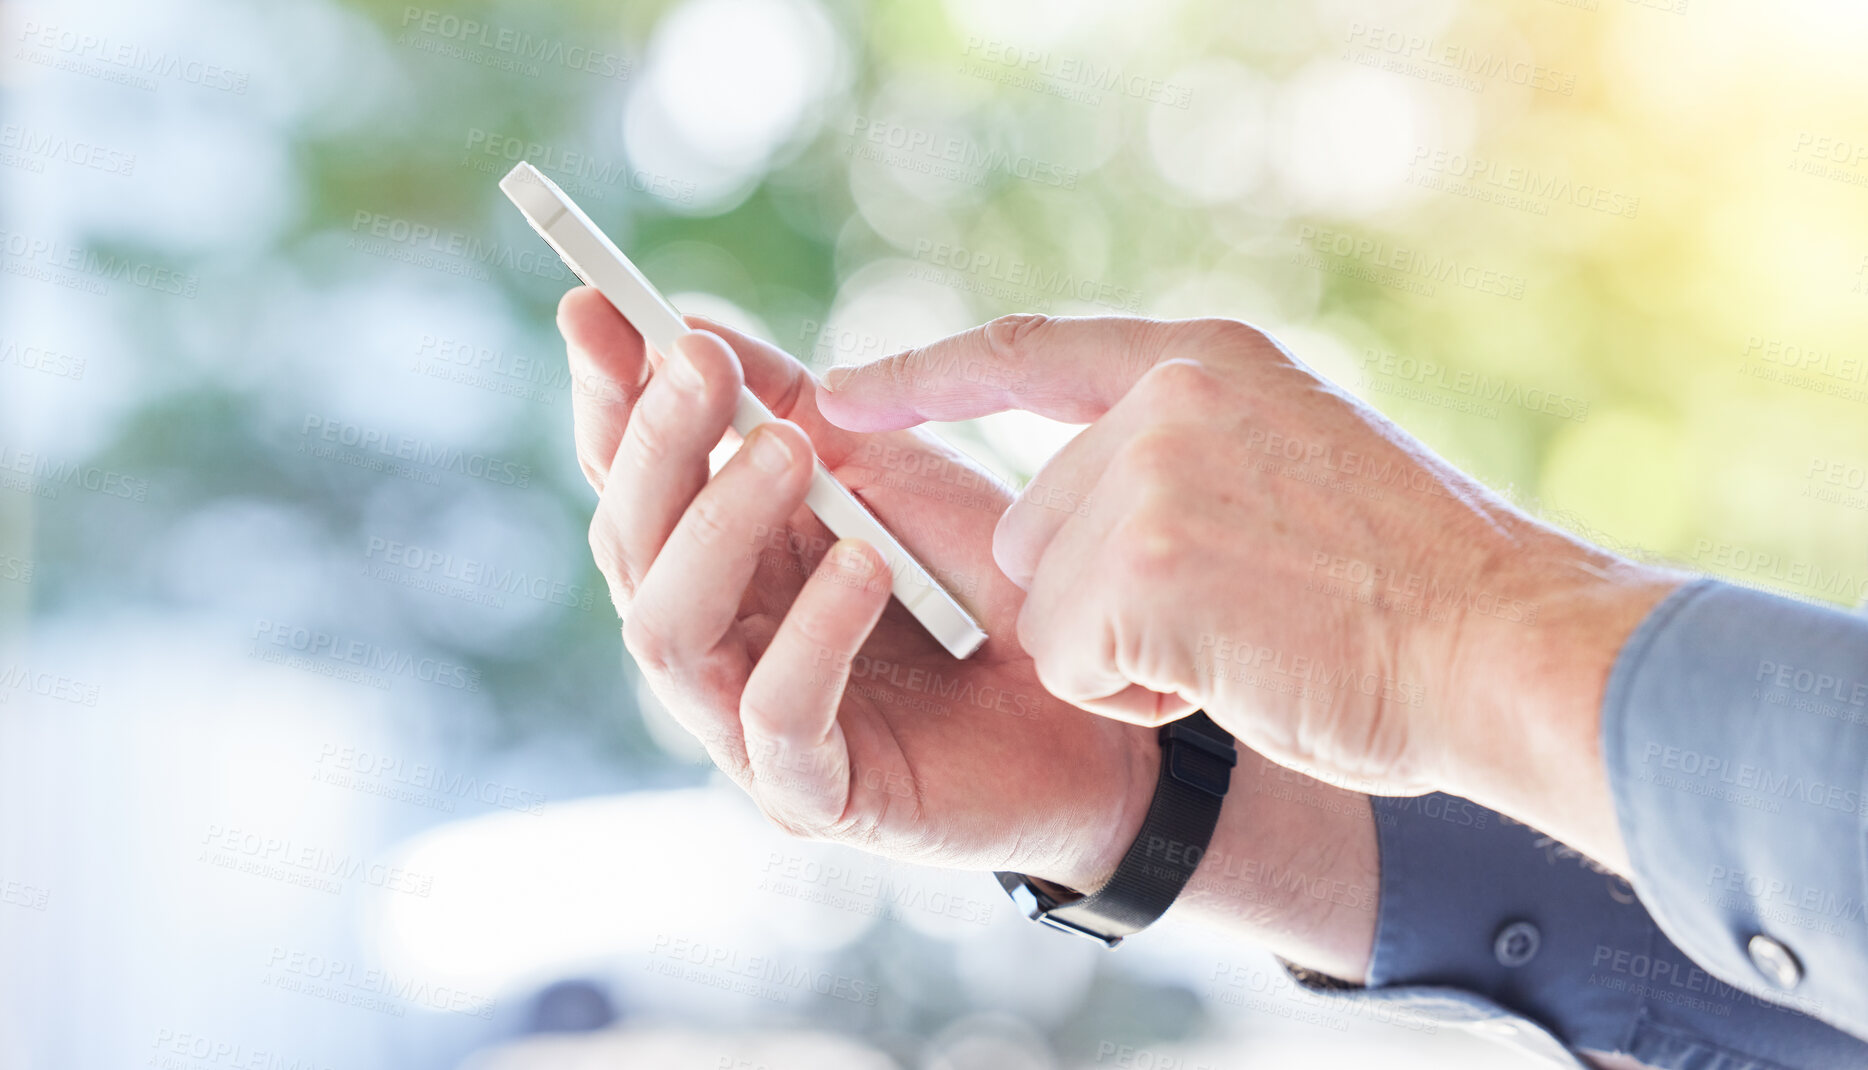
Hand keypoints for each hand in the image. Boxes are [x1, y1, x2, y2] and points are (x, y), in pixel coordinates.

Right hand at [556, 288, 1152, 890]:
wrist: (1098, 690)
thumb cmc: (980, 582)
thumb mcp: (885, 468)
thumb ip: (788, 405)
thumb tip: (687, 325)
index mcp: (719, 563)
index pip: (628, 481)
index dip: (605, 398)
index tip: (592, 303)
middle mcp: (712, 644)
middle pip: (629, 548)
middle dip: (657, 447)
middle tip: (700, 366)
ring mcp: (748, 727)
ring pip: (668, 632)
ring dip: (717, 529)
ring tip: (786, 453)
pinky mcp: (815, 793)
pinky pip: (777, 716)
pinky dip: (812, 634)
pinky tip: (862, 565)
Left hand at [816, 314, 1682, 871]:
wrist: (1506, 651)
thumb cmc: (1414, 588)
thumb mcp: (1291, 461)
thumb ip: (1181, 450)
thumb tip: (1071, 492)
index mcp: (1205, 359)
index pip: (1026, 354)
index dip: (924, 376)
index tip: (837, 394)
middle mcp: (1166, 398)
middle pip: (1034, 525)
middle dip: (1099, 593)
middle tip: (1233, 610)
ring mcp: (1148, 475)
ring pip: (1048, 599)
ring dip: (1126, 646)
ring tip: (1246, 637)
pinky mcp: (1137, 565)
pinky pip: (1072, 659)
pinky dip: (1138, 692)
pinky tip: (1235, 672)